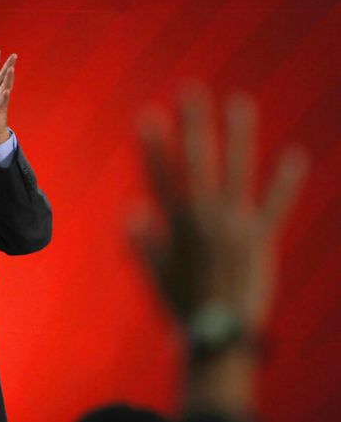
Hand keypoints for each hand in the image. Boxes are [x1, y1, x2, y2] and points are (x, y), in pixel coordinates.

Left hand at [0, 49, 15, 145]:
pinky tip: (6, 91)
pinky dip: (5, 96)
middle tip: (14, 55)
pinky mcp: (1, 108)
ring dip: (9, 77)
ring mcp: (0, 98)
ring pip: (6, 85)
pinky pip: (3, 101)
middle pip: (3, 75)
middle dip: (8, 65)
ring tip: (12, 69)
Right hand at [131, 90, 307, 335]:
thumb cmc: (182, 304)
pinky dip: (285, 183)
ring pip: (235, 172)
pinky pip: (274, 207)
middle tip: (190, 90)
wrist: (218, 335)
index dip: (153, 143)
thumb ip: (142, 240)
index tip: (147, 113)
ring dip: (238, 136)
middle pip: (197, 162)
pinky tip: (294, 155)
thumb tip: (131, 210)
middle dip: (193, 124)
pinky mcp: (261, 239)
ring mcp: (234, 226)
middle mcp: (204, 218)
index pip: (160, 175)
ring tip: (239, 102)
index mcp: (176, 225)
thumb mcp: (154, 272)